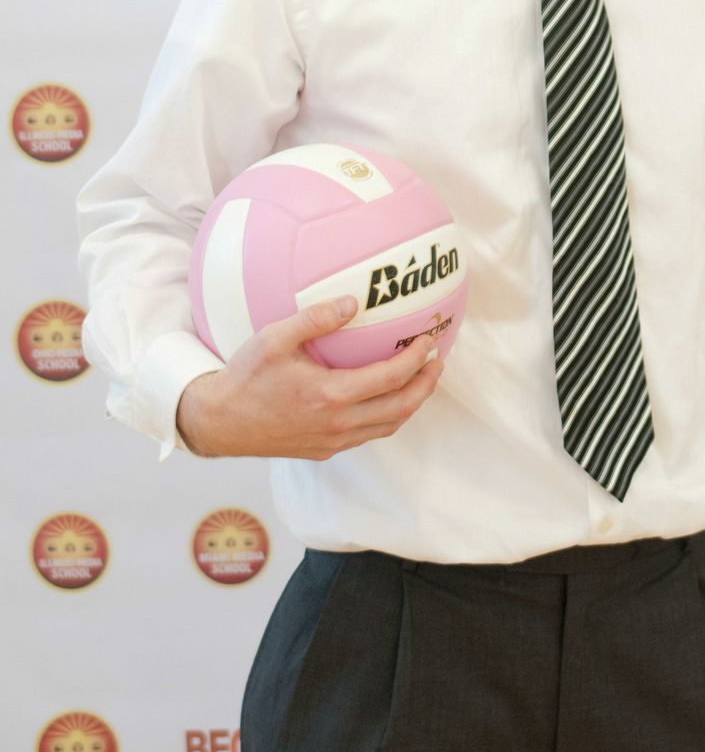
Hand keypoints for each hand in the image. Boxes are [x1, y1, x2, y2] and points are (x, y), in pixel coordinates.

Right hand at [176, 295, 444, 459]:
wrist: (220, 422)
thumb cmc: (245, 377)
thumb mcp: (275, 339)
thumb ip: (315, 318)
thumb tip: (352, 302)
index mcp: (331, 395)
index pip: (392, 378)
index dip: (416, 359)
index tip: (429, 340)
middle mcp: (338, 423)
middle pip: (401, 408)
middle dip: (426, 385)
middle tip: (437, 361)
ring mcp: (333, 441)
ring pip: (387, 426)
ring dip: (411, 403)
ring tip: (421, 379)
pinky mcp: (324, 450)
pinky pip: (368, 435)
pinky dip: (387, 416)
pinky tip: (385, 397)